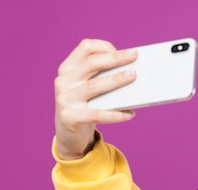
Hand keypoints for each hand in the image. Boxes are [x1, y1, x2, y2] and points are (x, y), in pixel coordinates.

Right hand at [54, 39, 137, 159]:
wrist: (68, 134)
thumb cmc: (85, 106)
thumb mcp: (86, 87)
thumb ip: (101, 77)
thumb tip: (130, 70)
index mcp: (67, 69)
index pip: (85, 48)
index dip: (104, 47)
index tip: (122, 52)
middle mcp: (64, 81)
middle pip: (91, 64)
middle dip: (114, 58)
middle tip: (134, 56)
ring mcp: (66, 99)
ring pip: (94, 86)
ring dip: (116, 80)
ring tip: (133, 77)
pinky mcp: (71, 117)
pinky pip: (98, 114)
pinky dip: (115, 114)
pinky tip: (130, 114)